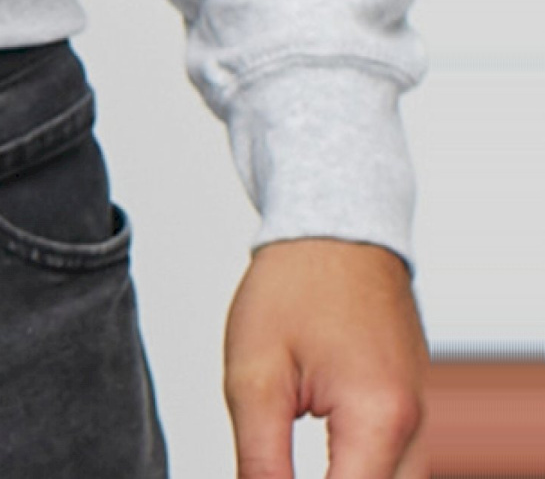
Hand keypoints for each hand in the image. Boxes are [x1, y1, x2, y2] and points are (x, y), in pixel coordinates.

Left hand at [224, 238, 429, 478]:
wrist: (335, 225)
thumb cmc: (294, 284)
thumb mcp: (254, 376)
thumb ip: (260, 462)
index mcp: (377, 416)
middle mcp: (415, 426)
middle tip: (278, 469)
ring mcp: (423, 420)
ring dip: (351, 477)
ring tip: (293, 462)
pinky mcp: (416, 413)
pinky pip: (401, 470)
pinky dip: (364, 471)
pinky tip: (328, 466)